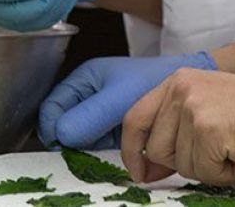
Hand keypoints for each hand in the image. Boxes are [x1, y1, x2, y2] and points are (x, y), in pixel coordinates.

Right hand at [38, 52, 216, 149]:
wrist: (183, 86)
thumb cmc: (151, 82)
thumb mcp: (116, 99)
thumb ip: (88, 116)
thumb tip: (60, 135)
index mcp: (85, 78)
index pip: (51, 107)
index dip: (52, 128)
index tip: (61, 145)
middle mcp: (89, 93)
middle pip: (64, 123)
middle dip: (70, 141)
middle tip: (81, 155)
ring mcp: (100, 109)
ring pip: (80, 135)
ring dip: (87, 149)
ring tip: (103, 151)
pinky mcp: (113, 123)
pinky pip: (98, 142)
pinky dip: (102, 151)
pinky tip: (115, 153)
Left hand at [121, 69, 234, 184]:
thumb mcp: (208, 105)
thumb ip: (176, 126)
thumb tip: (147, 164)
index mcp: (179, 80)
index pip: (134, 118)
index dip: (132, 151)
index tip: (140, 171)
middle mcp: (181, 89)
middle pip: (156, 149)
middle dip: (183, 162)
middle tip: (216, 151)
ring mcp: (193, 108)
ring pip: (179, 165)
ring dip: (207, 167)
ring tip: (233, 147)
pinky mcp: (208, 129)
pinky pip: (203, 173)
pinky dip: (224, 173)